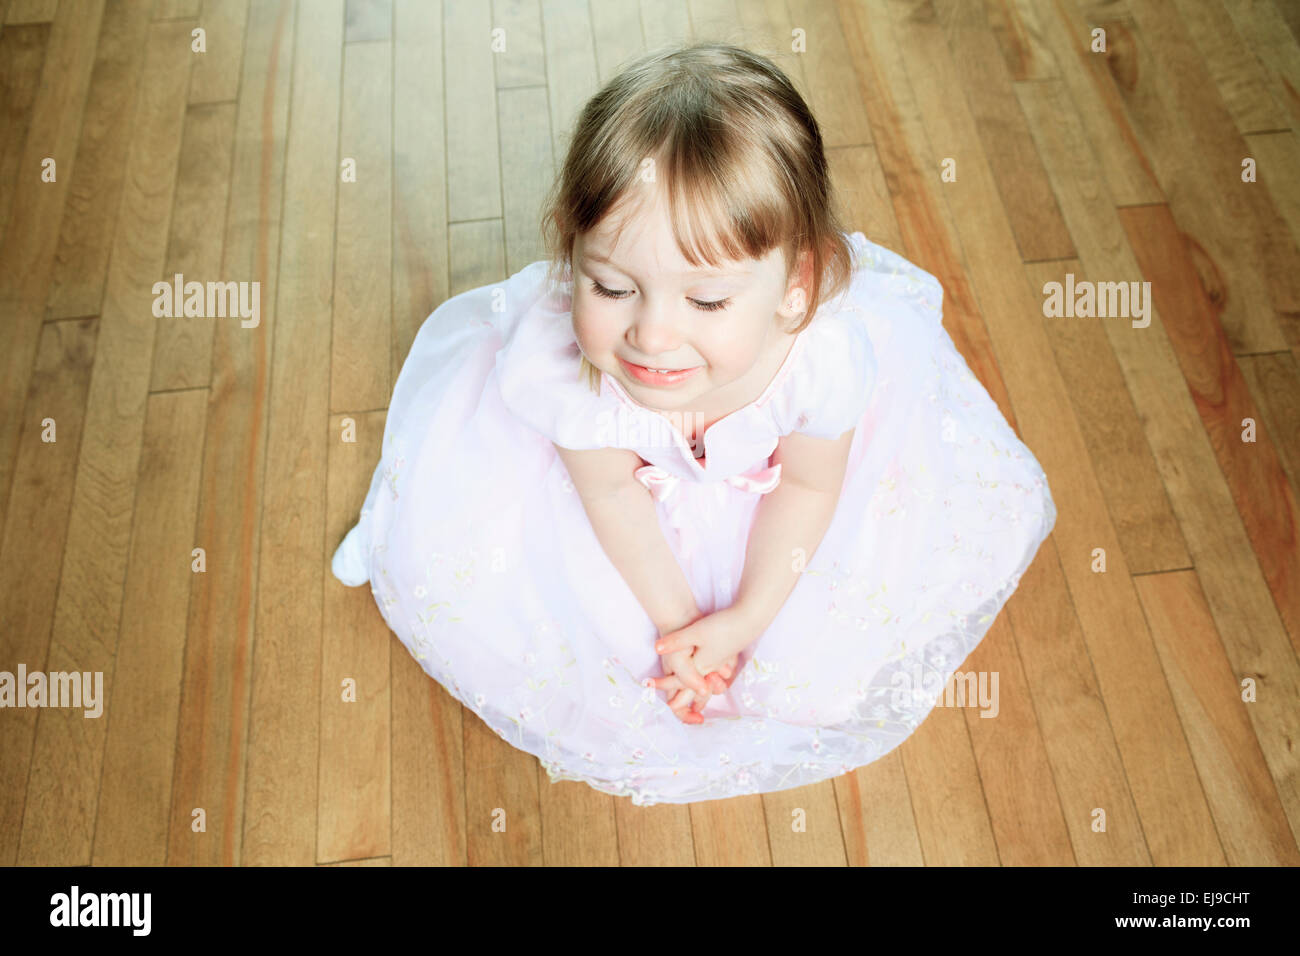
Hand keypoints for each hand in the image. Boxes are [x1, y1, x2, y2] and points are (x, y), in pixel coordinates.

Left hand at [650, 606, 755, 722]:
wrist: (750, 619)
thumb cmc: (722, 627)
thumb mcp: (695, 632)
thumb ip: (676, 641)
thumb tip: (656, 648)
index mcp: (701, 666)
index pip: (683, 684)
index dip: (670, 690)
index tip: (663, 701)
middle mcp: (712, 667)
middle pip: (699, 689)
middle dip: (691, 700)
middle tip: (688, 713)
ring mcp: (723, 660)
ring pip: (711, 681)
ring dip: (705, 691)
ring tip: (702, 699)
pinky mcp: (731, 653)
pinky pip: (721, 671)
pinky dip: (717, 678)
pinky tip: (720, 675)